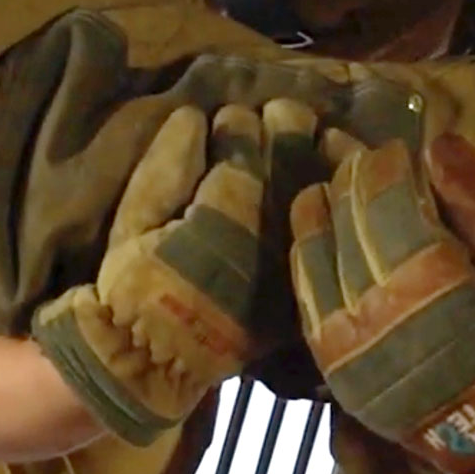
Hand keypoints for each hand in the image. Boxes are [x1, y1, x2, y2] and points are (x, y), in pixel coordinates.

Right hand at [32, 101, 315, 445]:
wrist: (153, 362)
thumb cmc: (133, 286)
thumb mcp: (133, 222)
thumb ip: (164, 169)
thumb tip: (195, 116)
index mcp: (219, 219)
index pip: (242, 154)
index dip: (240, 126)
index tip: (236, 112)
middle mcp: (265, 239)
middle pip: (289, 166)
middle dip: (287, 130)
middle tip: (283, 111)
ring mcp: (290, 266)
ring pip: (318, 194)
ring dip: (323, 158)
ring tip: (321, 133)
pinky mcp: (304, 290)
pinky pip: (331, 235)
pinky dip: (339, 204)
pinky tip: (341, 180)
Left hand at [291, 132, 474, 473]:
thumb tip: (440, 142)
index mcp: (437, 287)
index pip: (390, 208)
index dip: (384, 171)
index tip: (390, 149)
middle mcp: (385, 320)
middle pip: (349, 234)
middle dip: (350, 189)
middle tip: (357, 163)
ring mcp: (355, 354)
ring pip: (317, 270)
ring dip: (317, 224)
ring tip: (324, 195)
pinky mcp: (341, 378)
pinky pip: (308, 311)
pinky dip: (306, 271)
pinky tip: (311, 245)